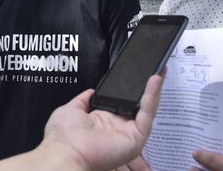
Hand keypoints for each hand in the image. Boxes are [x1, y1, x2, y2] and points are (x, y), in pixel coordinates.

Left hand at [39, 74, 163, 170]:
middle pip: (139, 107)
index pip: (124, 104)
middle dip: (150, 89)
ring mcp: (128, 134)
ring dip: (154, 91)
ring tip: (159, 73)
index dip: (132, 90)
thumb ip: (84, 99)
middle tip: (157, 71)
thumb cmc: (63, 137)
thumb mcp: (72, 109)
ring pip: (146, 110)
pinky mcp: (135, 139)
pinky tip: (154, 82)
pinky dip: (152, 98)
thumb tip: (91, 92)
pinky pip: (146, 116)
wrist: (64, 151)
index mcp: (104, 122)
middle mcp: (118, 129)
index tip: (138, 75)